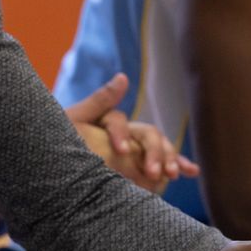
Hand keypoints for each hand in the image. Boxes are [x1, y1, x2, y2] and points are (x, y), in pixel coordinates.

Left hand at [65, 73, 198, 190]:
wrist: (57, 165)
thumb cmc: (60, 141)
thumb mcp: (73, 122)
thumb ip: (98, 101)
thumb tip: (124, 77)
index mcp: (107, 120)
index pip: (119, 121)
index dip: (120, 133)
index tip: (119, 150)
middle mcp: (126, 132)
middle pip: (147, 134)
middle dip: (153, 151)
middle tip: (153, 172)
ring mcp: (136, 149)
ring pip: (159, 148)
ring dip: (169, 158)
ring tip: (171, 174)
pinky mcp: (143, 166)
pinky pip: (164, 163)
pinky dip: (179, 165)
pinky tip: (192, 172)